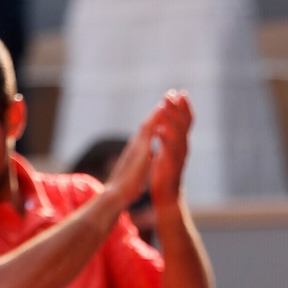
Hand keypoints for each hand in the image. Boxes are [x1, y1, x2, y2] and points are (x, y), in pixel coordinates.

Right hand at [104, 90, 191, 208]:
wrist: (117, 194)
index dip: (159, 118)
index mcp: (139, 149)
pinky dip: (155, 120)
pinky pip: (148, 131)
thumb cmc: (128, 186)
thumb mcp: (140, 169)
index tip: (167, 107)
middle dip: (160, 108)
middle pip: (149, 121)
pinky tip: (162, 111)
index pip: (150, 130)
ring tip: (169, 97)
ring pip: (149, 122)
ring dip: (159, 109)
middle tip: (170, 94)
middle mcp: (137, 144)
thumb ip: (143, 160)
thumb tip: (148, 157)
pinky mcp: (140, 150)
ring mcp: (137, 145)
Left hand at [146, 90, 192, 205]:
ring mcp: (178, 158)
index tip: (181, 92)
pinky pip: (169, 151)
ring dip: (171, 119)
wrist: (167, 197)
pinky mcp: (170, 167)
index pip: (187, 121)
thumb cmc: (165, 173)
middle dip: (177, 108)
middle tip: (170, 94)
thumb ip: (170, 137)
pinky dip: (164, 139)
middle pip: (183, 125)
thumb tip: (167, 122)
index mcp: (182, 143)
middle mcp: (184, 148)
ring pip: (178, 135)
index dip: (185, 107)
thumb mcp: (168, 151)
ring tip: (164, 106)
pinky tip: (159, 130)